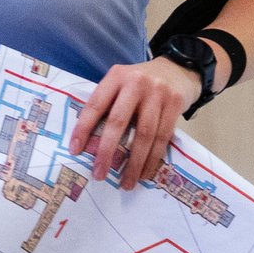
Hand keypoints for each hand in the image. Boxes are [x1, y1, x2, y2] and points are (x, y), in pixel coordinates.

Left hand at [72, 58, 199, 190]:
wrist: (178, 69)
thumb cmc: (141, 82)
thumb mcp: (122, 82)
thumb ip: (108, 102)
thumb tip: (89, 141)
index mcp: (117, 76)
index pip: (96, 104)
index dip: (84, 128)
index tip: (75, 150)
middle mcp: (136, 82)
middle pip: (119, 121)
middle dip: (107, 151)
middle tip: (99, 174)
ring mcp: (158, 93)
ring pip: (144, 134)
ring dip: (134, 163)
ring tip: (126, 183)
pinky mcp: (175, 104)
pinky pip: (163, 138)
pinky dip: (153, 159)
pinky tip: (145, 173)